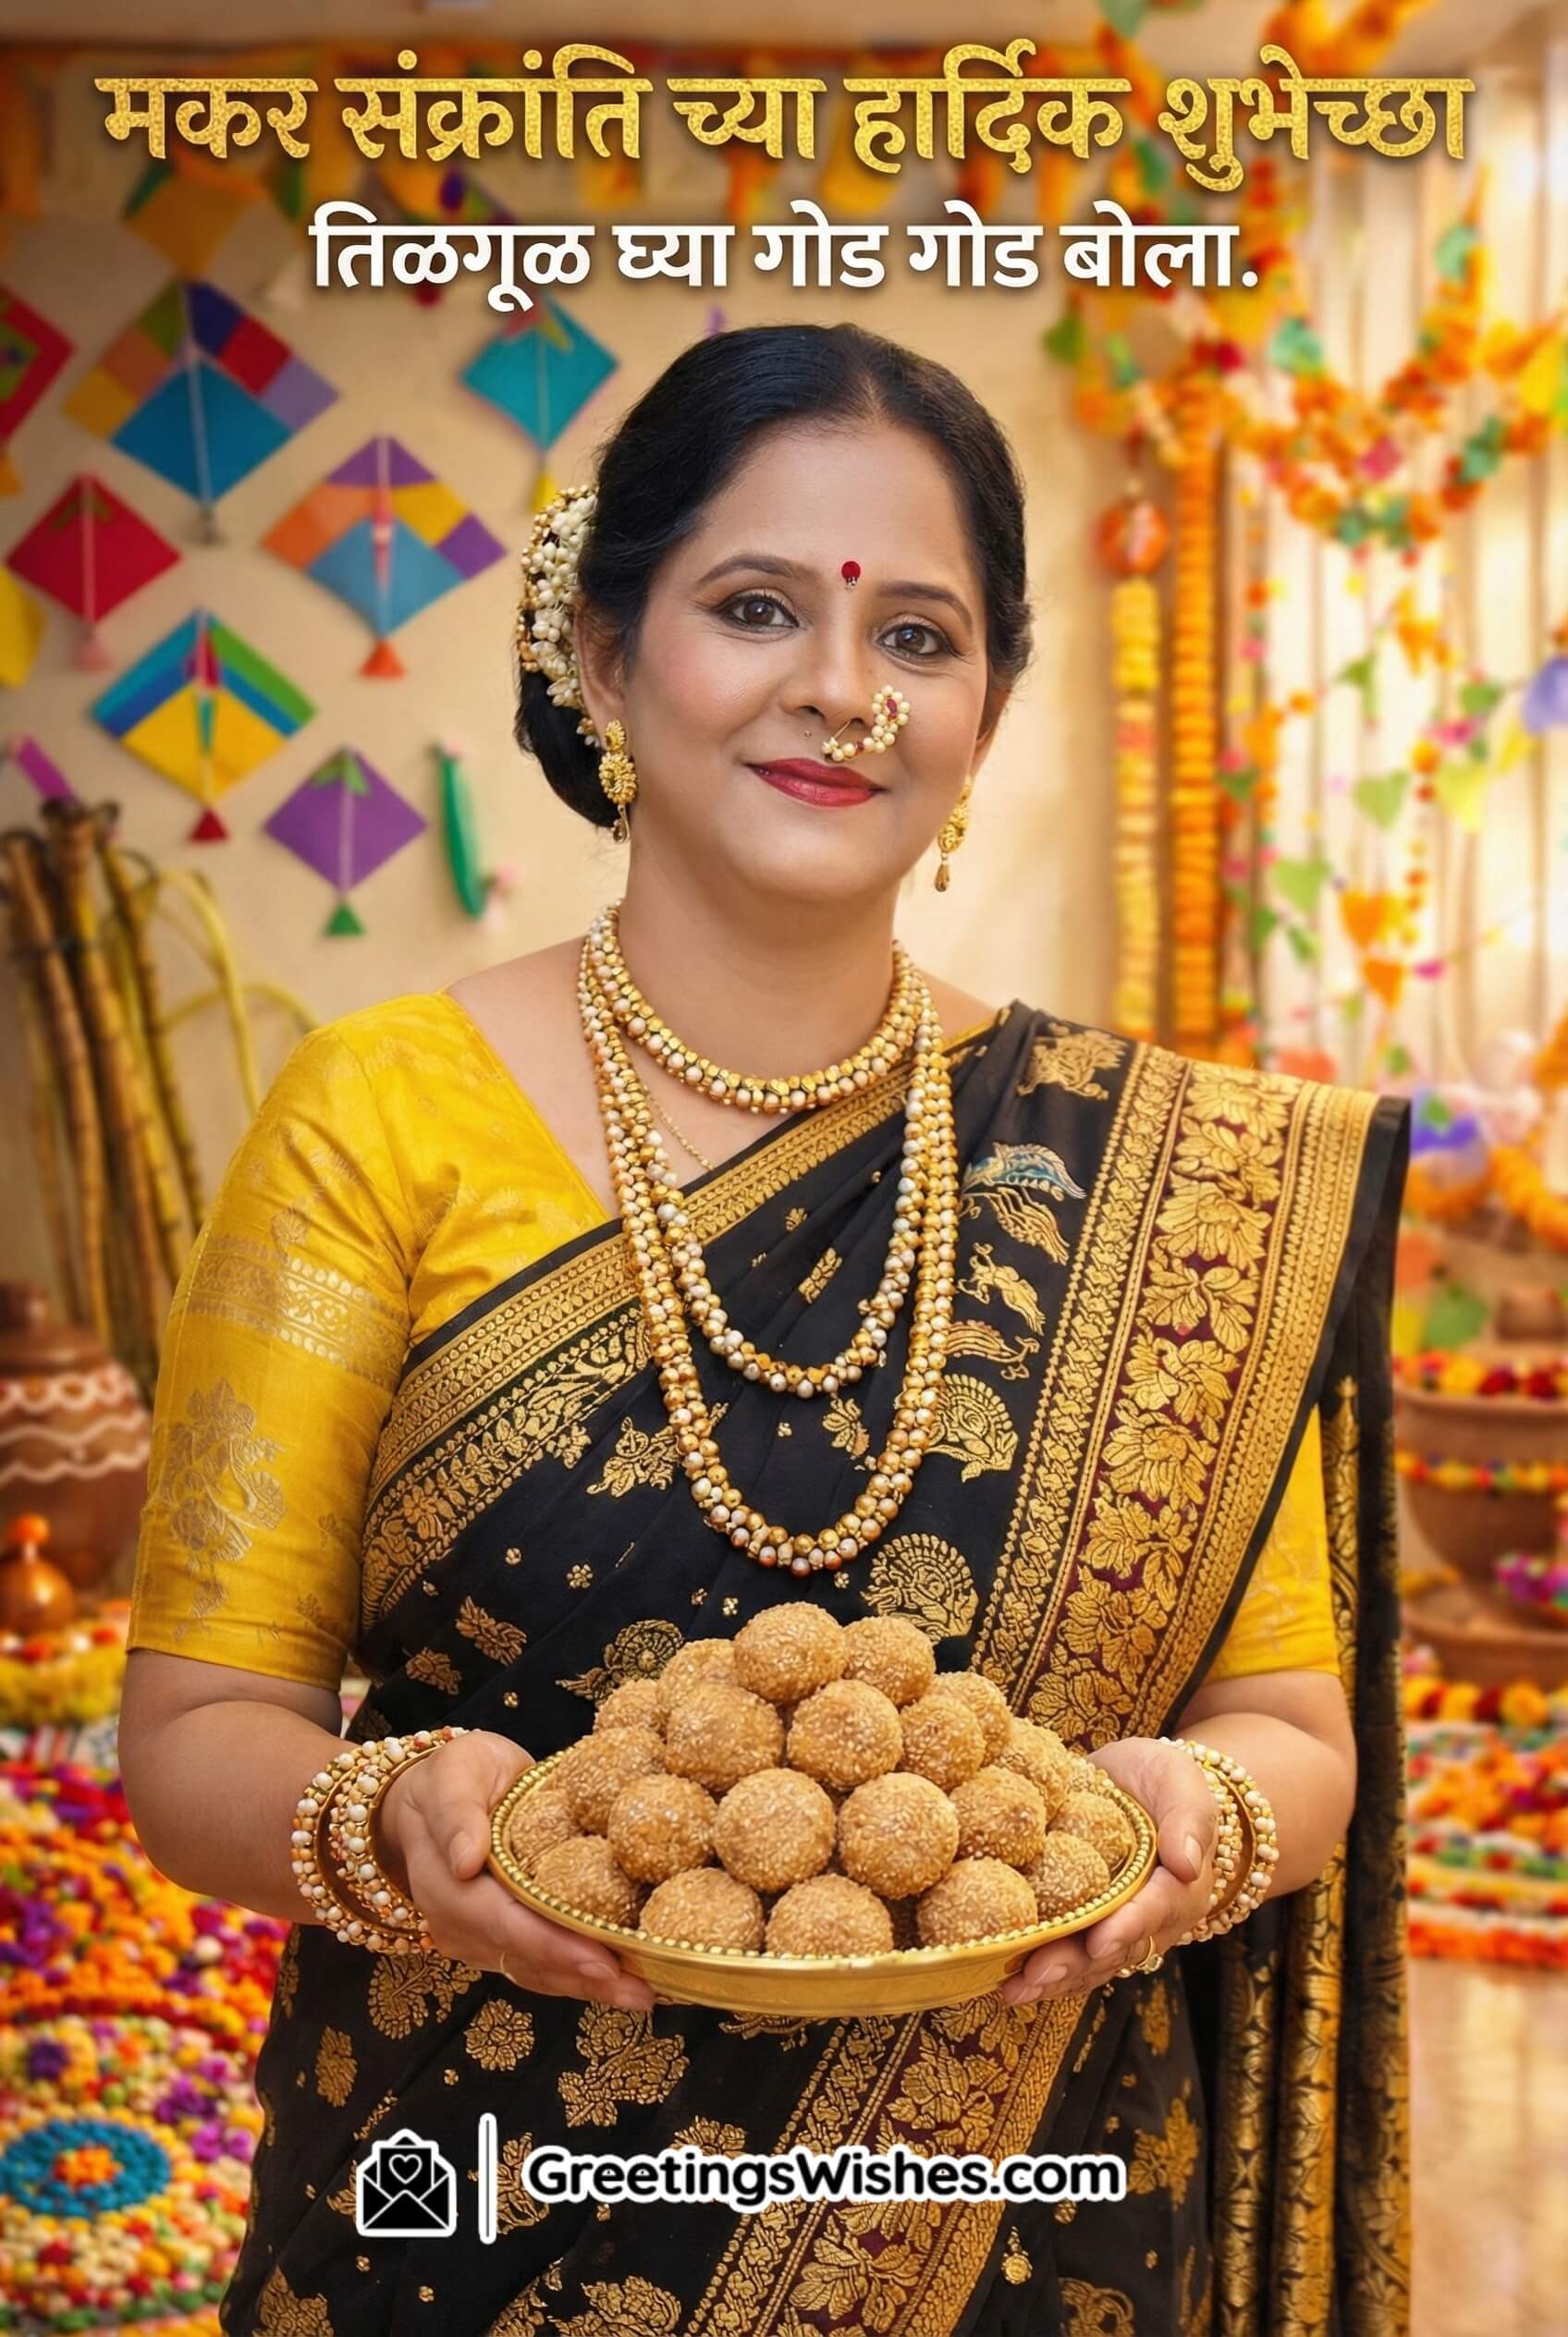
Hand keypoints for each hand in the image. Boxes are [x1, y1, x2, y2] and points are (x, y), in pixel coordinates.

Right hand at [373, 1730, 656, 2013]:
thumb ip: (457, 1812)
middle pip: (526, 1959)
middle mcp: (460, 1924)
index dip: (553, 1946)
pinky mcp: (501, 1941)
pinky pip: (541, 1966)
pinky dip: (581, 1976)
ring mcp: (479, 1939)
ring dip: (589, 1988)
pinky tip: (623, 1981)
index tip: (602, 1961)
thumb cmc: (453, 1776)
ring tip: (643, 1994)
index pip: (504, 1923)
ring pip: (537, 1972)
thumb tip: (465, 1860)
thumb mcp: (453, 1774)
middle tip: (642, 1991)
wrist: (435, 1797)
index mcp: (445, 1884)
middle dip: (584, 1977)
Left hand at [997, 1736, 1217, 2008]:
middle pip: (1115, 1948)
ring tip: (1013, 1987)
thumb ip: (1188, 1819)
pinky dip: (1040, 1968)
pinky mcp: (1088, 1921)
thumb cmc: (1165, 1781)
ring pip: (1088, 1962)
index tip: (1098, 1942)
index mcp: (1180, 1886)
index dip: (1127, 1927)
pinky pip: (1069, 1952)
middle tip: (1037, 1973)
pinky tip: (1004, 1978)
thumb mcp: (1182, 1783)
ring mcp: (1117, 1924)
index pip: (1156, 1909)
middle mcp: (1150, 1917)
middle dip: (1075, 1963)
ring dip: (1052, 1977)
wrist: (1141, 1782)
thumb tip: (1188, 1863)